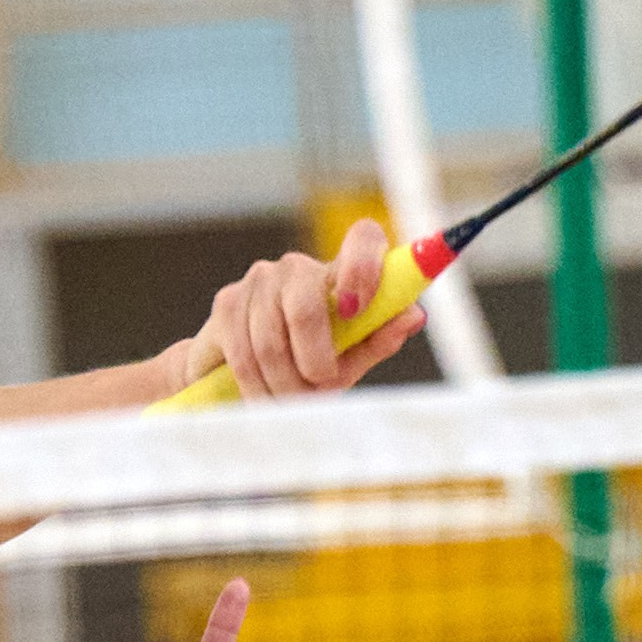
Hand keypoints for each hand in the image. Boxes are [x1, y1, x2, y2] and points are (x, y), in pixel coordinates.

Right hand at [172, 217, 427, 398]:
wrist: (242, 377)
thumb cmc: (310, 365)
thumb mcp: (351, 359)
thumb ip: (379, 338)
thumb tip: (414, 314)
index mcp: (342, 273)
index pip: (363, 238)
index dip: (363, 267)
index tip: (355, 310)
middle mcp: (301, 267)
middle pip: (306, 308)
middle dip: (313, 364)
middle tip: (317, 391)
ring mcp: (261, 279)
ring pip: (271, 342)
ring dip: (283, 385)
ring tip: (291, 402)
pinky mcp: (227, 301)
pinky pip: (243, 353)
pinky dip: (256, 386)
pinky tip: (263, 398)